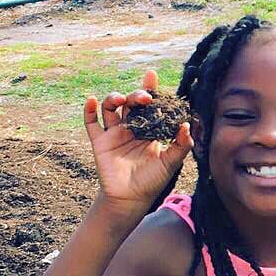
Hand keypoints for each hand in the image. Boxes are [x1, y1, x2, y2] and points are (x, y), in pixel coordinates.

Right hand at [83, 70, 192, 214]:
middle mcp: (131, 127)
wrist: (131, 199)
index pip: (150, 105)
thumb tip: (187, 125)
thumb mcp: (170, 163)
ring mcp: (114, 133)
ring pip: (110, 107)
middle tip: (145, 98)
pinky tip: (91, 101)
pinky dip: (89, 111)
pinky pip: (91, 123)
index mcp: (148, 129)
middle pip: (131, 103)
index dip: (150, 89)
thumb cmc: (152, 181)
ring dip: (113, 98)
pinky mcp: (100, 142)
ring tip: (121, 99)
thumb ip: (181, 145)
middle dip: (136, 96)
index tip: (152, 75)